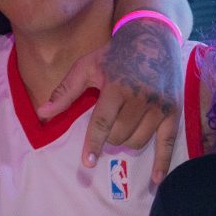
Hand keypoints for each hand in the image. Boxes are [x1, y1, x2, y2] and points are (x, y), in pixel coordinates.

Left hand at [38, 18, 183, 179]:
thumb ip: (65, 92)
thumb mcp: (86, 67)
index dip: (93, 144)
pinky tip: (155, 180)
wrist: (152, 36)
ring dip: (127, 141)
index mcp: (117, 86)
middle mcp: (141, 97)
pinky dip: (162, 163)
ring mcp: (160, 105)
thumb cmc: (114, 53)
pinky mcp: (174, 110)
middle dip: (109, 137)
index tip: (87, 162)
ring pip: (139, 140)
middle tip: (108, 126)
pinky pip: (168, 142)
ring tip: (124, 126)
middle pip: (120, 135)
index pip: (102, 123)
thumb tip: (42, 114)